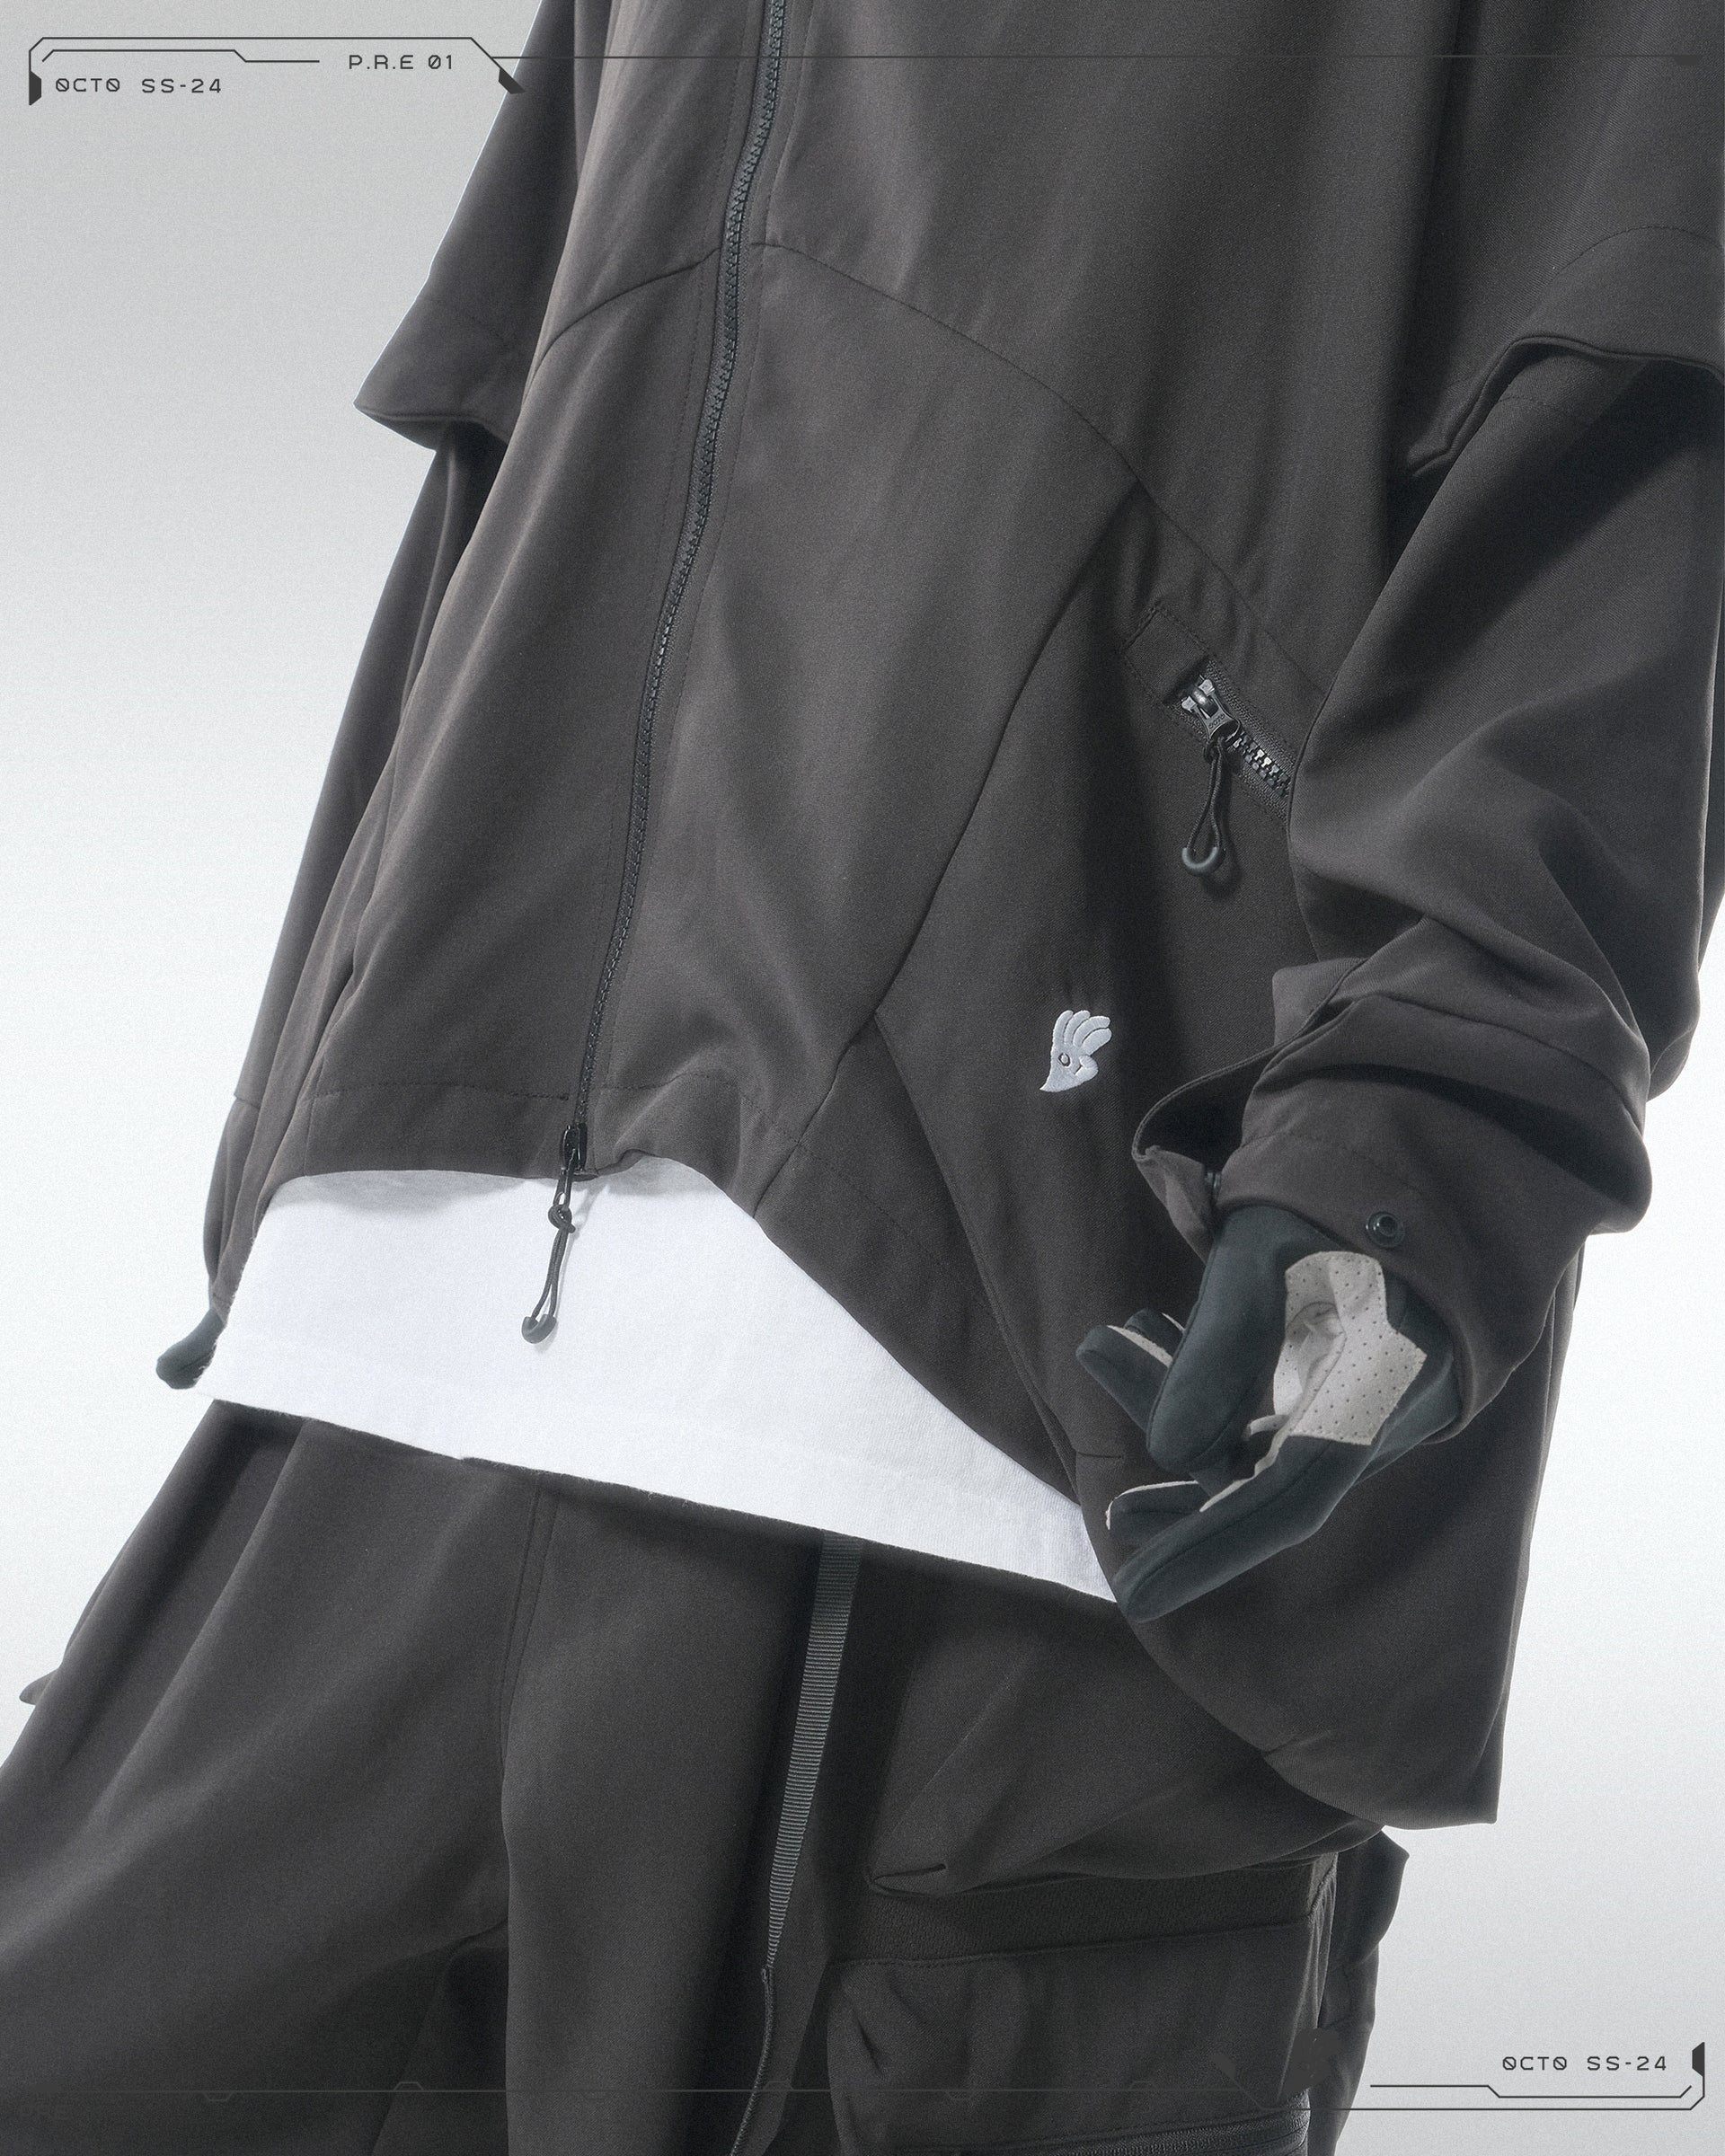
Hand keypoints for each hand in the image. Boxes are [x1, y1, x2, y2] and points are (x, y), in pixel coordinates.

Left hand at [1077, 1203, 1461, 1621]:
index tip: (1133, 1593)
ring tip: (1116, 1337)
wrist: (1437, 1156)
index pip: (1280, 1506)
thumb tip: (1171, 1452)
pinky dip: (1216, 1387)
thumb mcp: (1268, 1252)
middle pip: (1256, 1471)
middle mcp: (1377, 1417)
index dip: (1204, 1551)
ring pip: (1259, 1438)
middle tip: (1100, 1374)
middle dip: (1168, 1441)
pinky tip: (1161, 1331)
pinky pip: (1276, 1410)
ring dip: (1182, 1401)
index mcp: (1370, 1394)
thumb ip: (1222, 1346)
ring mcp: (1369, 1403)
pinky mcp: (1355, 1381)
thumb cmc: (1347, 1197)